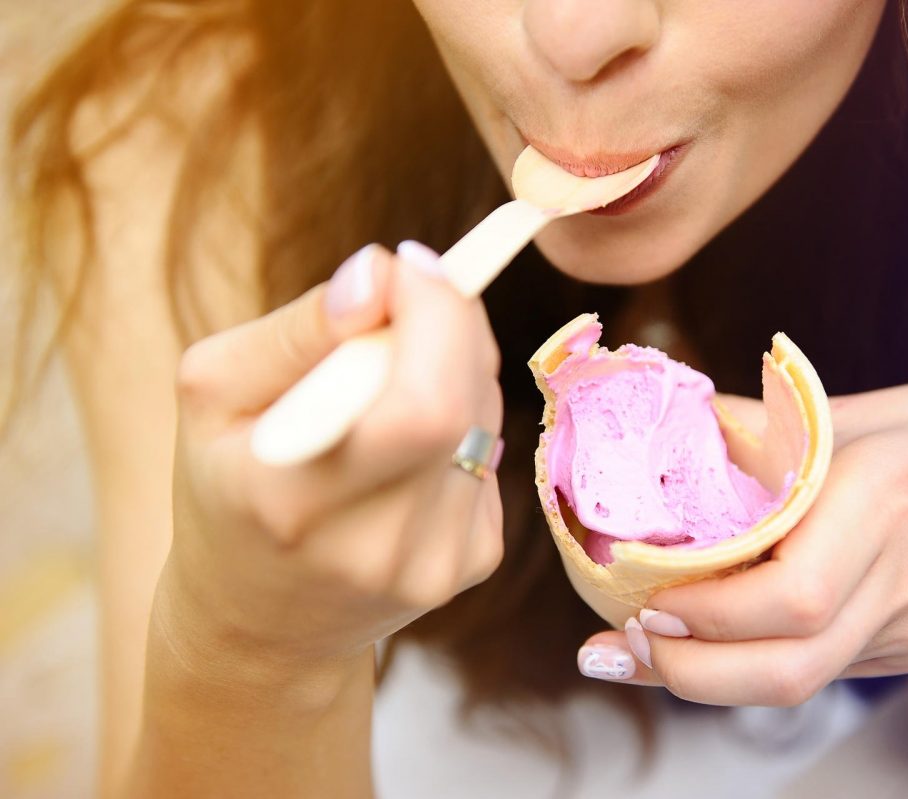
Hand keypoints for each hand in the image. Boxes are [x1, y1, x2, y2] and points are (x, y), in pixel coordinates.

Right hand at [160, 242, 504, 674]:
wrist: (261, 623)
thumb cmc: (227, 489)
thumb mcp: (214, 395)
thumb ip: (297, 329)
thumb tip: (382, 275)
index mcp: (294, 504)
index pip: (420, 405)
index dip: (435, 317)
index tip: (407, 265)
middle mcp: (377, 548)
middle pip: (465, 406)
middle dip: (450, 324)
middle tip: (410, 298)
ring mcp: (434, 565)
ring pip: (485, 420)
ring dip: (457, 368)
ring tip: (395, 374)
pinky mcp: (470, 564)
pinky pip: (488, 454)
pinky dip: (460, 420)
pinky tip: (409, 439)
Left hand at [578, 382, 907, 703]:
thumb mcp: (864, 408)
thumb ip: (767, 426)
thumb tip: (670, 428)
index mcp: (889, 500)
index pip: (793, 595)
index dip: (707, 612)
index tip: (640, 593)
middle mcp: (903, 579)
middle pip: (790, 668)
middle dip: (689, 671)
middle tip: (618, 642)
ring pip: (799, 683)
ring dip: (706, 678)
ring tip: (637, 648)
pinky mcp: (906, 651)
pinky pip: (817, 670)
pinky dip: (747, 664)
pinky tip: (701, 639)